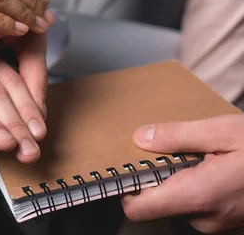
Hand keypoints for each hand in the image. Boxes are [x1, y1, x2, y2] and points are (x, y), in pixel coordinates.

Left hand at [122, 114, 243, 233]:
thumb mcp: (225, 132)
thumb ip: (179, 135)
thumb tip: (140, 137)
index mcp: (198, 195)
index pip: (138, 209)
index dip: (127, 189)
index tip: (128, 167)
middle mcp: (206, 218)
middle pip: (157, 204)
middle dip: (159, 178)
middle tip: (174, 152)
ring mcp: (219, 225)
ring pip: (179, 205)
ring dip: (181, 183)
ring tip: (202, 159)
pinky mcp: (230, 224)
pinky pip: (200, 208)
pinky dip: (199, 190)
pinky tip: (215, 170)